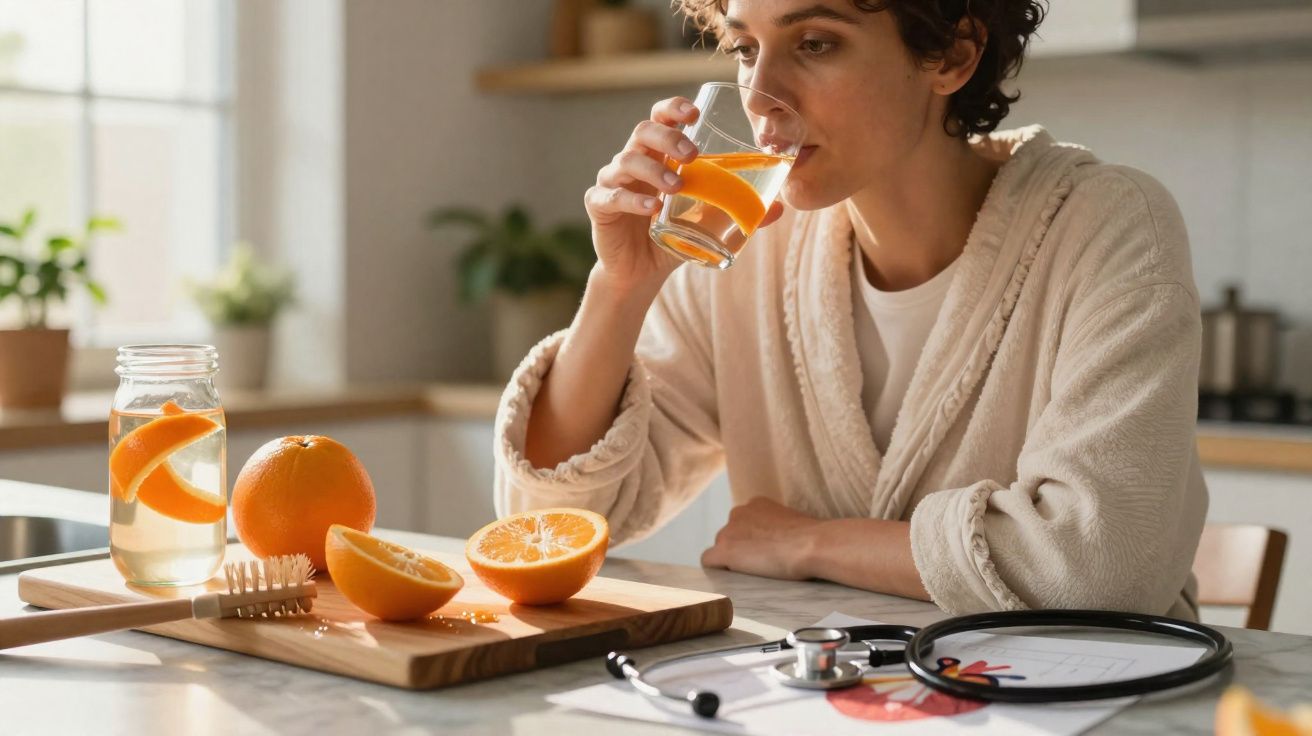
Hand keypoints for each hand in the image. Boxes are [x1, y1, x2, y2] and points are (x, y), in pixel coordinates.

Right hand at [585, 97, 784, 295]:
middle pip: (642, 131)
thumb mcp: (708, 220)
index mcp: (658, 154)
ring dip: (653, 169)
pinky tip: (651, 209)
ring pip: (626, 161)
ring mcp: (613, 181)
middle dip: (667, 136)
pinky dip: (631, 200)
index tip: (694, 112)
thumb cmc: (674, 234)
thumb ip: (739, 211)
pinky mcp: (599, 206)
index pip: (660, 118)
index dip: (673, 108)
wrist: (641, 271)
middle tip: (692, 153)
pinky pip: (610, 196)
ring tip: (676, 185)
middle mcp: (633, 161)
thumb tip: (781, 209)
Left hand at [700, 497, 819, 580]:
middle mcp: (738, 512)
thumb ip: (778, 529)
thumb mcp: (793, 524)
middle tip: (762, 564)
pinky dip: (719, 571)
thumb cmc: (812, 538)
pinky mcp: (725, 550)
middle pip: (730, 535)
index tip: (766, 552)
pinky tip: (734, 579)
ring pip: (721, 548)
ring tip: (755, 573)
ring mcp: (729, 531)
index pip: (744, 524)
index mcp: (756, 504)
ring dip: (733, 560)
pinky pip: (709, 561)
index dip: (753, 541)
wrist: (812, 544)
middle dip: (741, 549)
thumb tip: (780, 544)